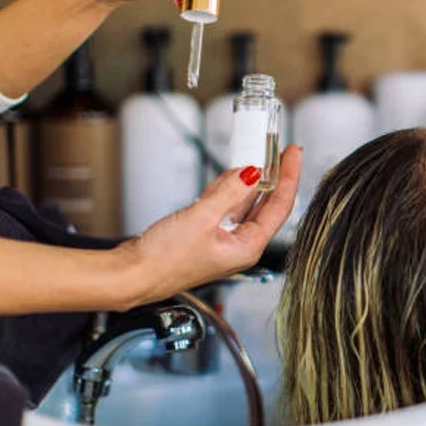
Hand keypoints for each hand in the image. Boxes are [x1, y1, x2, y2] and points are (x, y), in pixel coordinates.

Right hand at [118, 145, 301, 307]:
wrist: (132, 275)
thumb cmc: (162, 262)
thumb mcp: (200, 219)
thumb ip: (227, 193)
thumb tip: (251, 173)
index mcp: (247, 247)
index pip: (280, 206)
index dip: (289, 176)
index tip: (293, 153)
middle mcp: (240, 245)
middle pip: (266, 204)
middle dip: (272, 176)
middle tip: (278, 150)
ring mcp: (224, 239)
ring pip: (244, 203)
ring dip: (248, 180)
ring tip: (254, 156)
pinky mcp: (207, 234)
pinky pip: (225, 207)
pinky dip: (227, 190)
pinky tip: (229, 176)